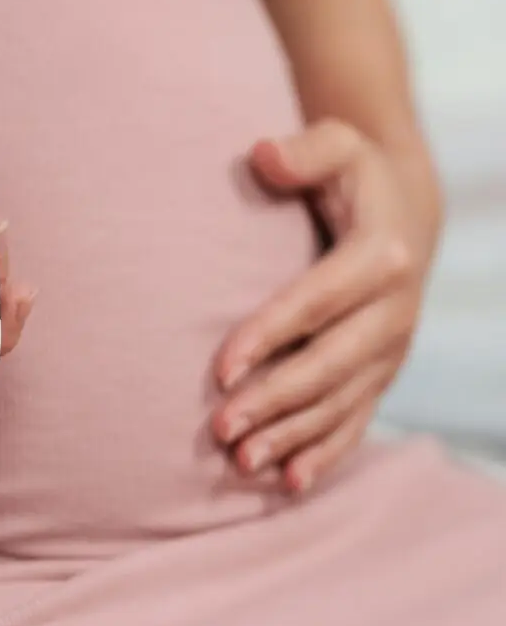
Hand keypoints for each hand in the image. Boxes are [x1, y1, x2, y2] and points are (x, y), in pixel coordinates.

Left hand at [212, 119, 440, 491]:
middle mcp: (393, 311)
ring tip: (242, 463)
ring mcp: (391, 348)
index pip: (315, 303)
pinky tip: (290, 480)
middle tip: (220, 428)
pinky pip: (357, 417)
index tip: (220, 369)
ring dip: (293, 435)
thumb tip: (261, 155)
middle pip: (328, 365)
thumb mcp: (338, 145)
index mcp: (380, 257)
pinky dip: (326, 450)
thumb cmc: (356, 176)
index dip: (268, 336)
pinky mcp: (382, 369)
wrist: (406, 212)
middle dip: (274, 400)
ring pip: (341, 402)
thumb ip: (303, 151)